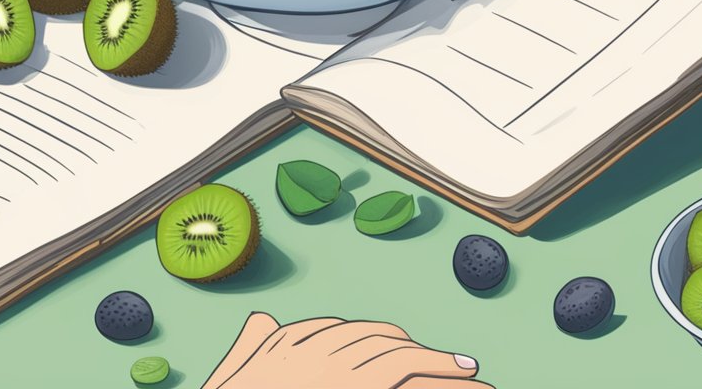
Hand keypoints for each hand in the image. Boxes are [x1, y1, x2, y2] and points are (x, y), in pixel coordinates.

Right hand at [202, 313, 489, 388]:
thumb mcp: (231, 373)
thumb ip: (249, 346)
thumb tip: (261, 319)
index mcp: (286, 343)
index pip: (342, 336)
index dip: (381, 344)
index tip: (404, 351)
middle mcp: (314, 348)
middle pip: (377, 342)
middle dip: (416, 354)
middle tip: (449, 367)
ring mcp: (336, 366)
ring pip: (397, 354)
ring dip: (437, 364)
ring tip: (469, 374)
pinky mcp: (358, 382)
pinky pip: (404, 370)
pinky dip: (438, 369)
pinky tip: (465, 374)